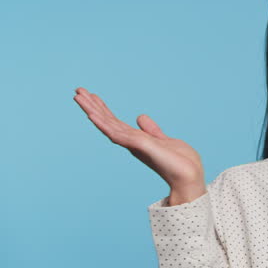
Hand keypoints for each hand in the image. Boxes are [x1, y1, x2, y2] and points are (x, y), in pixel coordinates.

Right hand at [73, 87, 205, 195]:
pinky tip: (92, 115)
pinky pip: (116, 133)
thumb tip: (140, 117)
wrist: (189, 177)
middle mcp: (131, 142)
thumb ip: (151, 130)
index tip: (93, 95)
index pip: (116, 122)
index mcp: (136, 140)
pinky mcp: (139, 145)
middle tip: (78, 91)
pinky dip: (103, 124)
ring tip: (78, 97)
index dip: (104, 109)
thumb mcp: (163, 140)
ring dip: (92, 110)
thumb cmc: (179, 162)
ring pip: (107, 125)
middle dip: (92, 106)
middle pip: (107, 121)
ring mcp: (133, 144)